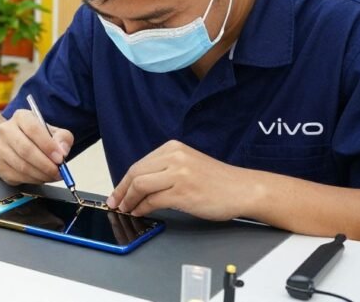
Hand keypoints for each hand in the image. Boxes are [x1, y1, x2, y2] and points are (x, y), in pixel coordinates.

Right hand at [0, 109, 73, 184]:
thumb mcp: (55, 132)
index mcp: (21, 117)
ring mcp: (0, 148)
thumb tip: (62, 151)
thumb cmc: (39, 137)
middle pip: (26, 150)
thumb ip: (63, 139)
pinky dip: (33, 180)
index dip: (48, 145)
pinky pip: (17, 177)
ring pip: (22, 166)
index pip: (33, 129)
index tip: (60, 157)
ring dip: (41, 174)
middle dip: (45, 164)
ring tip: (53, 175)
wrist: (19, 143)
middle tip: (58, 171)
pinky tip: (42, 177)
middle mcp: (6, 130)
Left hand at [107, 140, 255, 220]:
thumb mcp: (188, 164)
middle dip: (121, 191)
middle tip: (115, 203)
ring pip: (141, 186)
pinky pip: (153, 200)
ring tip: (126, 209)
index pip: (139, 164)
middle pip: (135, 174)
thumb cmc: (218, 181)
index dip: (123, 181)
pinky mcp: (183, 192)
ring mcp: (178, 174)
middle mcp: (174, 157)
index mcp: (173, 148)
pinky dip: (142, 208)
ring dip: (129, 200)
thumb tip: (138, 184)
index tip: (117, 192)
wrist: (243, 189)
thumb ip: (165, 169)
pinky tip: (140, 212)